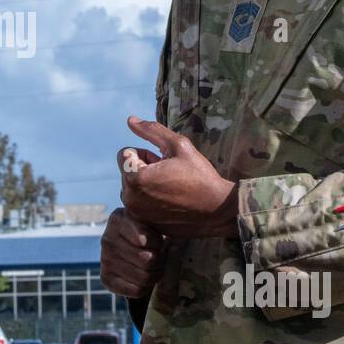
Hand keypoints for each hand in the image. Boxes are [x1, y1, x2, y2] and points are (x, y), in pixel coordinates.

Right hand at [100, 208, 167, 298]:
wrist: (127, 245)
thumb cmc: (146, 230)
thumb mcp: (151, 220)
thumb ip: (157, 223)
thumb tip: (166, 242)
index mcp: (118, 220)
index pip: (146, 239)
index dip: (159, 244)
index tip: (161, 241)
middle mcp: (107, 239)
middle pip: (149, 260)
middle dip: (161, 260)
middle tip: (161, 256)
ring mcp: (105, 260)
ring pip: (144, 277)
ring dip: (155, 274)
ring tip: (154, 267)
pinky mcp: (106, 279)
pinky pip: (136, 290)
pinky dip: (145, 287)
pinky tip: (143, 277)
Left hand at [118, 115, 237, 238]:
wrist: (218, 210)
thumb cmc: (200, 176)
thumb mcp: (179, 146)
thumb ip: (152, 131)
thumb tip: (130, 120)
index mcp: (135, 178)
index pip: (124, 154)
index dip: (144, 153)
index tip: (163, 161)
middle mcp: (130, 198)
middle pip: (127, 171)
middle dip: (144, 168)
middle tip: (169, 174)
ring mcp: (136, 213)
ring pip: (132, 188)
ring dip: (146, 184)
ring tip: (170, 186)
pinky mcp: (143, 224)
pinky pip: (138, 204)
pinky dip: (149, 199)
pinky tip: (170, 201)